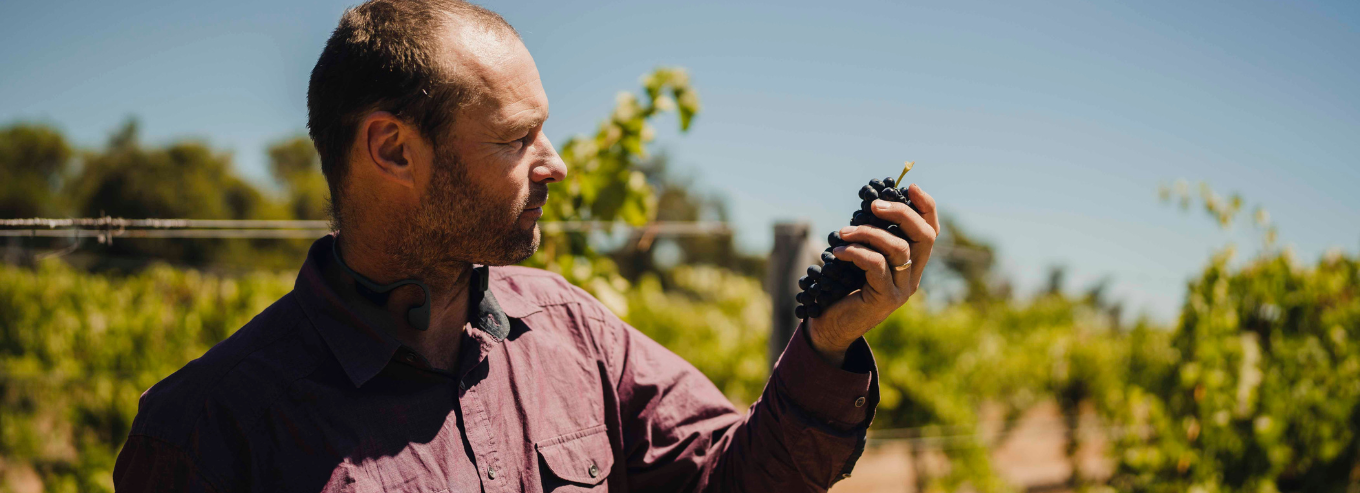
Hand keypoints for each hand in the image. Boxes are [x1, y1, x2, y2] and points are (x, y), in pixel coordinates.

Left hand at [806, 184, 939, 366]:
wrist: (832, 326)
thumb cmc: (844, 288)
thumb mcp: (862, 257)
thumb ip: (872, 236)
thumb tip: (871, 204)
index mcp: (912, 262)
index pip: (930, 230)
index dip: (926, 207)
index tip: (910, 187)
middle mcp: (913, 275)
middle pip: (924, 237)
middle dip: (902, 214)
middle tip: (874, 206)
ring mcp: (902, 289)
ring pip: (899, 249)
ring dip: (868, 233)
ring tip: (843, 232)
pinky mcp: (885, 299)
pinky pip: (876, 266)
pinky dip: (856, 253)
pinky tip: (838, 251)